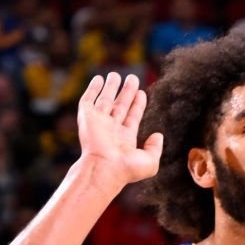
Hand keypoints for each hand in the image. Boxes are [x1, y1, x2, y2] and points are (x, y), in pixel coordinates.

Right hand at [75, 72, 162, 192]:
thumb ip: (156, 148)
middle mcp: (111, 129)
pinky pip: (89, 100)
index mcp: (125, 138)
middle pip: (120, 106)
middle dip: (126, 92)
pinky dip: (93, 89)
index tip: (141, 93)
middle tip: (133, 78)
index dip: (138, 104)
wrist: (104, 168)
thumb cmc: (126, 169)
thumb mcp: (150, 162)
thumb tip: (158, 135)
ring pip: (105, 100)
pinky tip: (99, 79)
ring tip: (116, 74)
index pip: (132, 117)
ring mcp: (98, 123)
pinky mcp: (86, 117)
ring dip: (111, 87)